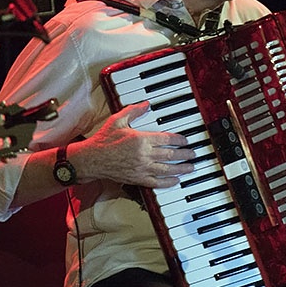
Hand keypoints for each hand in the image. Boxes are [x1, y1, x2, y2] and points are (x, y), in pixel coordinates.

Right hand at [71, 102, 196, 187]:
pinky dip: (168, 182)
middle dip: (185, 155)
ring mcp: (141, 168)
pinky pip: (157, 182)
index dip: (180, 140)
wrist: (91, 159)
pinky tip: (176, 180)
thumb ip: (134, 111)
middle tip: (193, 154)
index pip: (167, 139)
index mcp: (141, 139)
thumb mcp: (118, 120)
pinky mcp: (137, 179)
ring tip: (190, 167)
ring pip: (167, 170)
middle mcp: (144, 155)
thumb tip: (146, 104)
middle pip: (171, 155)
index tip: (186, 140)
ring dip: (181, 168)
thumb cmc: (103, 140)